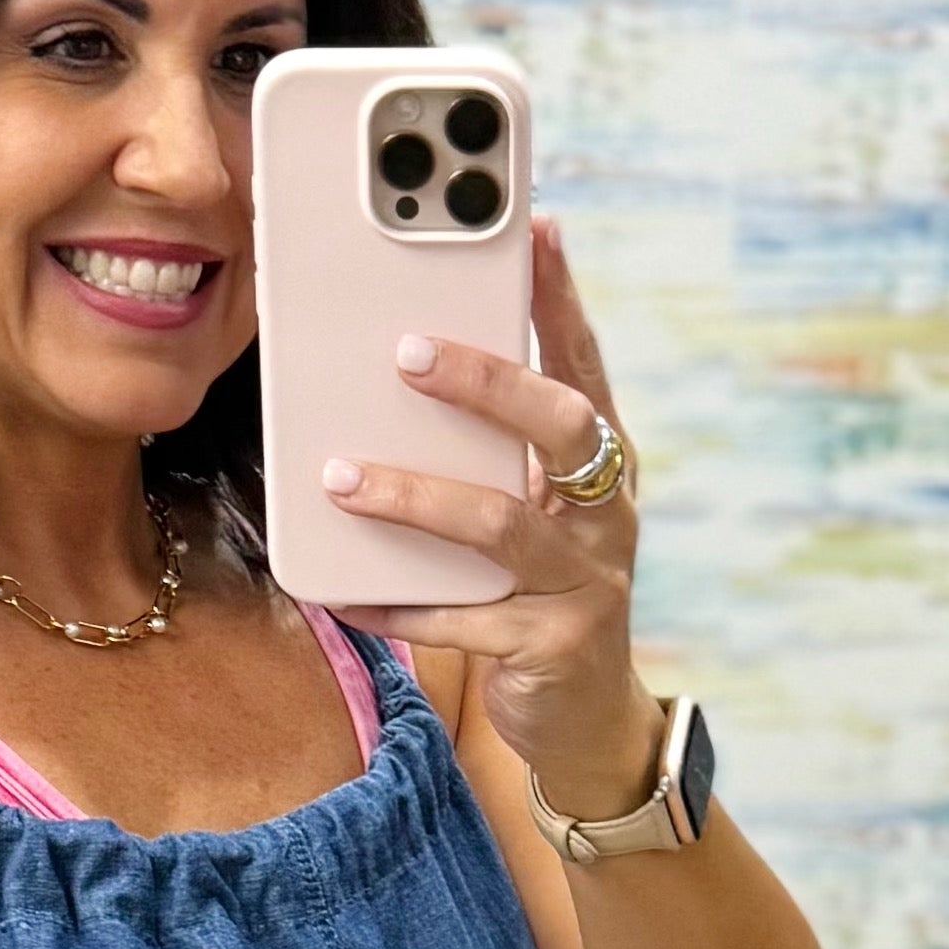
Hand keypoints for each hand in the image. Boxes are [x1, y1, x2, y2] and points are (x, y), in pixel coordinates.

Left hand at [321, 214, 659, 815]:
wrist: (585, 721)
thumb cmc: (540, 592)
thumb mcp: (530, 513)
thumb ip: (492, 455)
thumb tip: (395, 372)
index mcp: (603, 466)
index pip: (585, 364)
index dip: (562, 299)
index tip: (534, 227)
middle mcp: (606, 515)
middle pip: (562, 427)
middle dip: (487, 382)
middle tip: (407, 351)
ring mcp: (583, 582)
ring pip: (499, 525)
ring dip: (416, 496)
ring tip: (341, 476)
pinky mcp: (550, 648)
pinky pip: (461, 623)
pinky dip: (398, 607)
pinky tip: (344, 594)